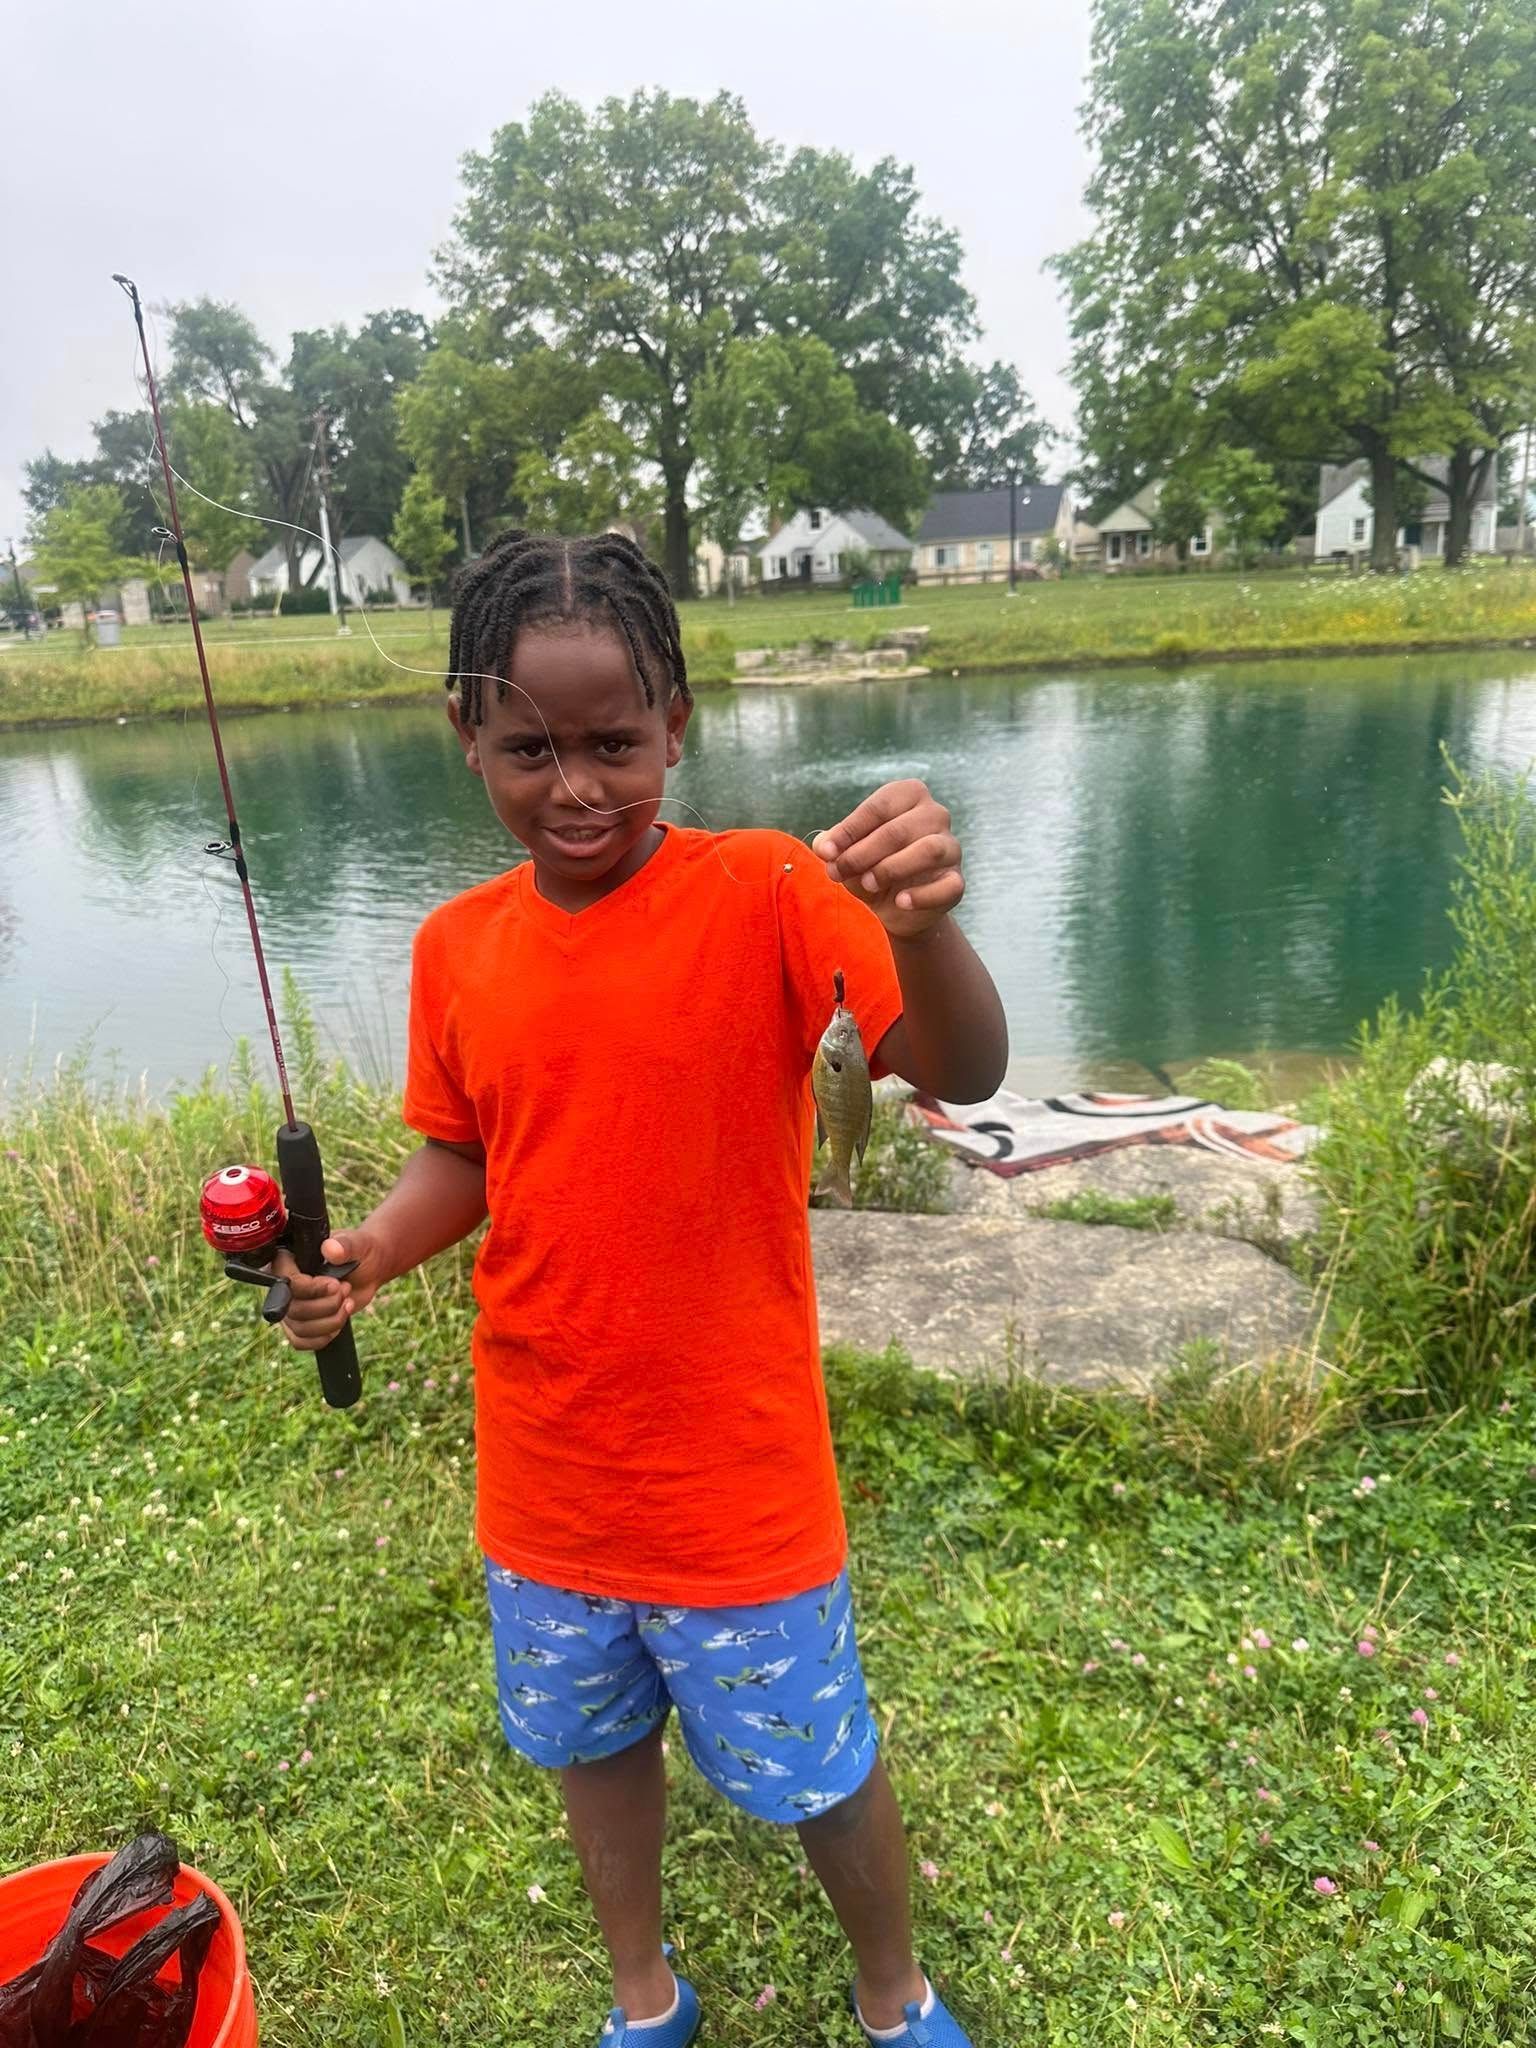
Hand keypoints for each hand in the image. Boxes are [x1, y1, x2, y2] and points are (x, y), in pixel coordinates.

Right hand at [271, 1228, 385, 1351]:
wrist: (370, 1267)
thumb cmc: (361, 1250)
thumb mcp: (357, 1243)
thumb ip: (344, 1245)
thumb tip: (330, 1248)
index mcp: (288, 1259)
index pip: (287, 1283)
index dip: (312, 1290)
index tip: (336, 1285)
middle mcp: (284, 1285)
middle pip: (294, 1310)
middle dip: (327, 1306)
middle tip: (346, 1290)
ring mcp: (291, 1305)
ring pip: (299, 1329)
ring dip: (330, 1322)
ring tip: (348, 1303)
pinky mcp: (301, 1322)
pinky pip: (301, 1341)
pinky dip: (323, 1337)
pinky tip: (340, 1320)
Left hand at [813, 779, 963, 939]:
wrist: (896, 905)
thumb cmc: (871, 865)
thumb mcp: (847, 852)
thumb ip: (834, 846)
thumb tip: (824, 846)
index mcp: (909, 795)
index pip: (880, 806)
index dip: (849, 830)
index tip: (827, 852)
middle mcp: (935, 814)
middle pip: (899, 829)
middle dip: (862, 853)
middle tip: (838, 872)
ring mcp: (950, 848)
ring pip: (928, 850)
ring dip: (891, 868)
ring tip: (867, 883)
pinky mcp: (956, 881)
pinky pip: (947, 886)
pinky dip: (922, 896)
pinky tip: (900, 902)